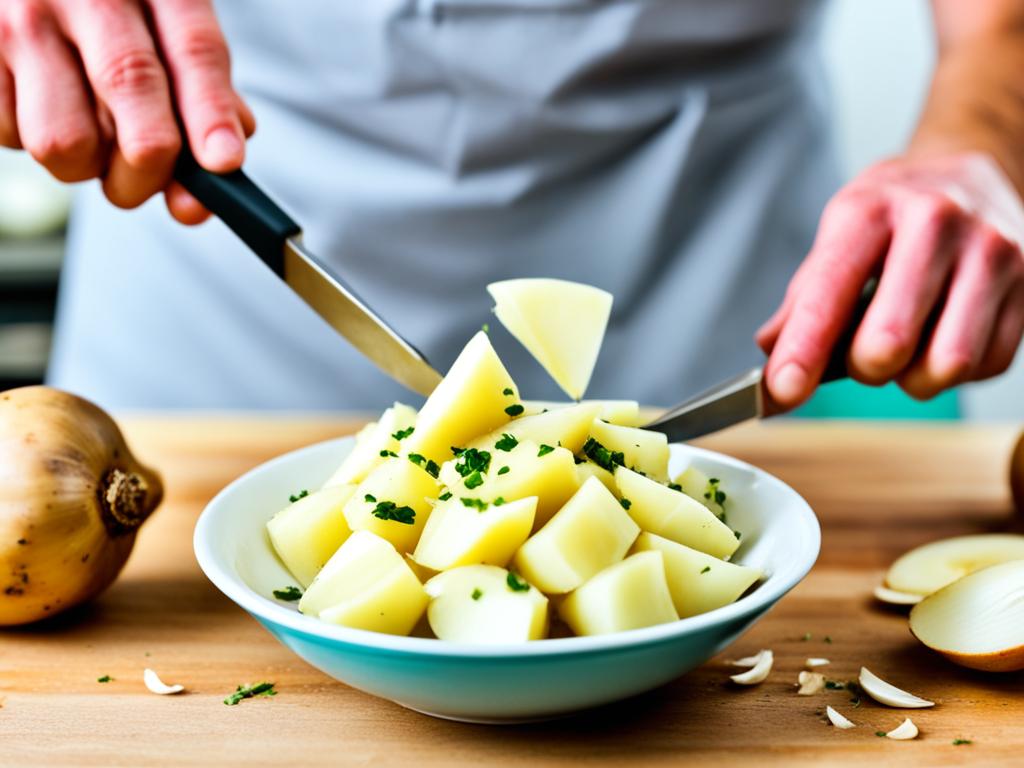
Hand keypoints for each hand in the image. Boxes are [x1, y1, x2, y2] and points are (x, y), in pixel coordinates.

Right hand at [0, 0, 253, 223]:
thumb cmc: (116, 19)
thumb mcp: (168, 31)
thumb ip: (204, 91)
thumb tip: (222, 162)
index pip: (193, 50)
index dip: (211, 113)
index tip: (224, 164)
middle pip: (132, 87)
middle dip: (152, 163)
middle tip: (147, 183)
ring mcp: (23, 19)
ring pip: (66, 139)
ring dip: (87, 165)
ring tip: (91, 137)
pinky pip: (13, 138)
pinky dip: (38, 145)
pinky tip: (46, 111)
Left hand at [757, 151, 1023, 406]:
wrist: (973, 174)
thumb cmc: (894, 214)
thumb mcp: (840, 235)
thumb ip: (803, 299)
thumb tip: (772, 352)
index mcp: (871, 210)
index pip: (827, 294)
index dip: (801, 352)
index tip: (782, 391)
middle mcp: (935, 224)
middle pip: (889, 341)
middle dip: (863, 368)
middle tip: (862, 355)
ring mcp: (991, 253)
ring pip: (946, 363)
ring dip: (913, 378)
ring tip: (907, 350)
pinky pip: (986, 365)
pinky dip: (954, 372)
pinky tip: (944, 338)